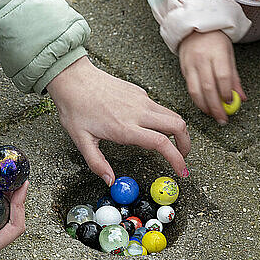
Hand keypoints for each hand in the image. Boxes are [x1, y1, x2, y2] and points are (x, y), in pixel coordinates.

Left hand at [47, 56, 190, 184]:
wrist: (73, 78)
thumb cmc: (75, 107)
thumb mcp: (82, 141)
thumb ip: (97, 163)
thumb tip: (110, 181)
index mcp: (125, 128)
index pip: (161, 144)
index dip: (177, 159)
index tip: (181, 171)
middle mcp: (138, 112)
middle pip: (178, 126)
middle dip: (186, 145)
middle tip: (183, 157)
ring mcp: (142, 100)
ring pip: (173, 115)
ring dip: (179, 132)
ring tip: (173, 144)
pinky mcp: (140, 92)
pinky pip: (160, 108)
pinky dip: (165, 121)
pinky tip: (153, 127)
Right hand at [178, 30, 246, 124]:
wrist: (194, 27)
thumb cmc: (215, 40)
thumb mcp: (229, 55)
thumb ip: (234, 78)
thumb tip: (241, 98)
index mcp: (216, 52)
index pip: (222, 76)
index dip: (226, 93)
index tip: (230, 103)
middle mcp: (201, 58)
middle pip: (208, 87)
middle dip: (216, 106)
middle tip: (222, 118)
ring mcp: (190, 64)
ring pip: (195, 91)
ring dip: (204, 106)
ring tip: (212, 115)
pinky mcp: (183, 69)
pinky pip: (189, 88)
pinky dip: (197, 100)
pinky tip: (204, 106)